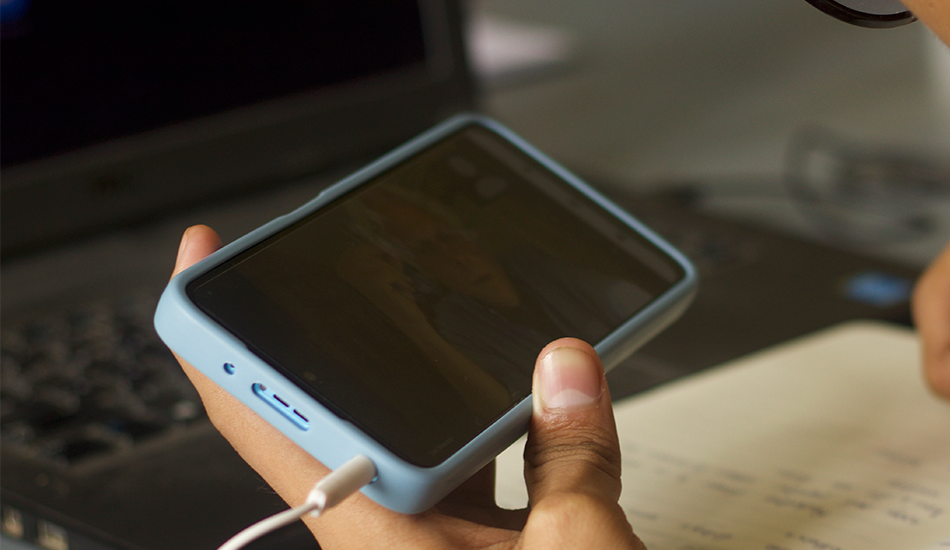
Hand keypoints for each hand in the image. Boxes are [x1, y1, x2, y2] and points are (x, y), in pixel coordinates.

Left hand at [169, 225, 642, 548]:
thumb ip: (573, 452)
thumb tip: (567, 366)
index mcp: (376, 529)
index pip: (259, 416)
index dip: (212, 336)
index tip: (206, 263)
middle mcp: (385, 531)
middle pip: (331, 407)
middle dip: (339, 333)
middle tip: (354, 263)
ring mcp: (425, 536)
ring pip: (407, 432)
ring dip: (433, 379)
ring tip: (466, 317)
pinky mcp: (468, 544)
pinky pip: (465, 462)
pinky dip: (497, 423)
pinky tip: (536, 395)